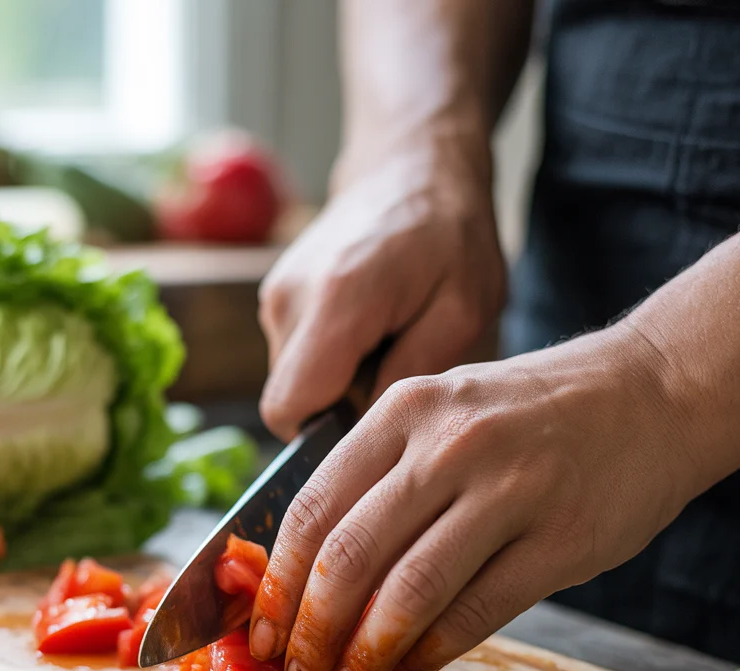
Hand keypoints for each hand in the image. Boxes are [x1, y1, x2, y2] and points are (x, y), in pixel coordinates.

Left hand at [248, 325, 700, 670]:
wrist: (649, 393)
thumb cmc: (525, 418)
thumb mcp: (439, 418)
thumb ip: (376, 483)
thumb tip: (304, 578)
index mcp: (402, 413)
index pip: (310, 509)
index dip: (276, 583)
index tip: (259, 632)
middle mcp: (449, 444)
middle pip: (348, 556)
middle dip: (310, 629)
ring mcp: (508, 490)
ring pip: (409, 590)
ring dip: (366, 651)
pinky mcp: (560, 539)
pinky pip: (475, 611)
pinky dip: (430, 650)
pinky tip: (410, 666)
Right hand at [258, 142, 505, 439]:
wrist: (411, 164)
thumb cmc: (450, 233)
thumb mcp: (463, 308)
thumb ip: (412, 374)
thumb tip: (368, 426)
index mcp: (337, 302)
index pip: (289, 410)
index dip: (326, 437)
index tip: (372, 423)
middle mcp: (290, 300)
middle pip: (287, 402)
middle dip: (335, 409)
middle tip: (390, 375)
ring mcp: (275, 296)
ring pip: (290, 382)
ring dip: (333, 383)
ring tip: (382, 345)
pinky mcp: (276, 297)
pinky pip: (293, 358)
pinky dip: (327, 361)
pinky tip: (365, 330)